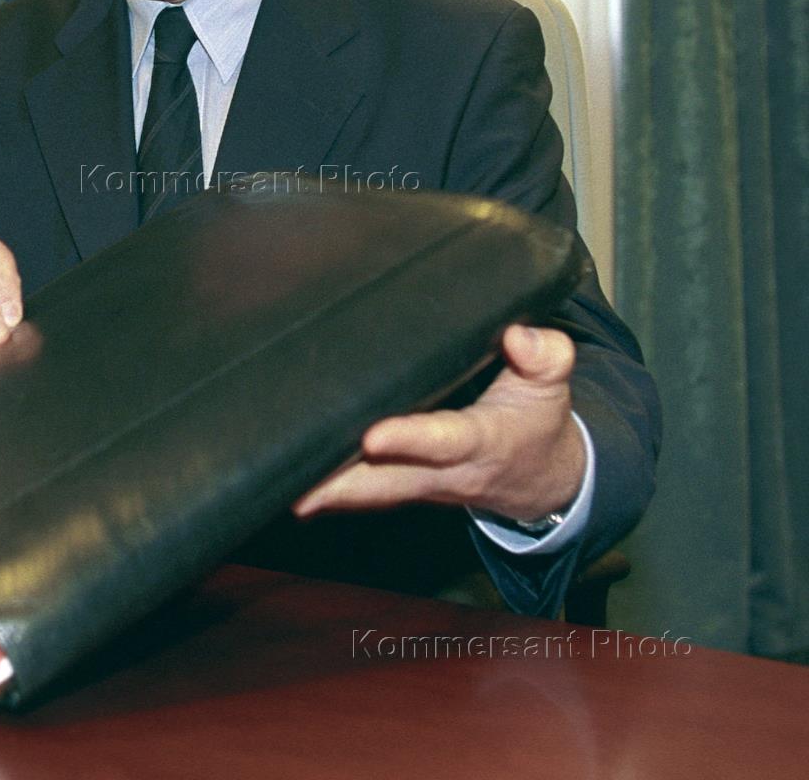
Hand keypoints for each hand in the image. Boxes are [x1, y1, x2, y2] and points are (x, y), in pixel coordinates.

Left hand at [293, 325, 584, 523]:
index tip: (373, 436)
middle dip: (342, 485)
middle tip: (295, 486)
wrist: (542, 479)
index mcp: (483, 442)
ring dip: (324, 492)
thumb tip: (519, 336)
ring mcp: (419, 484)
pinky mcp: (402, 484)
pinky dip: (327, 488)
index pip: (443, 439)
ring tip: (274, 483)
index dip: (409, 439)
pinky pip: (362, 489)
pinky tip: (287, 478)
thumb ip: (545, 356)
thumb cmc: (536, 420)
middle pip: (388, 482)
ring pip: (367, 492)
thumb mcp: (553, 385)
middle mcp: (445, 471)